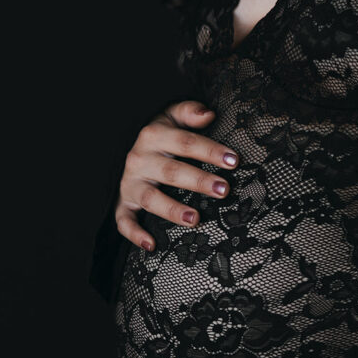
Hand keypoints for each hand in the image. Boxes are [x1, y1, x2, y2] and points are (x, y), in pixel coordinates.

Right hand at [114, 99, 239, 250]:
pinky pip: (124, 220)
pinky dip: (134, 234)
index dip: (210, 151)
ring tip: (195, 218)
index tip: (233, 160)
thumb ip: (188, 112)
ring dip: (172, 210)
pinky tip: (151, 245)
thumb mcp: (171, 117)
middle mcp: (139, 160)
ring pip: (151, 199)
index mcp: (153, 136)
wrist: (125, 150)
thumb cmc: (160, 136)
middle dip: (198, 181)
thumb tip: (208, 114)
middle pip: (171, 172)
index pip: (186, 142)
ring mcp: (130, 183)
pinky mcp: (123, 202)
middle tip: (224, 190)